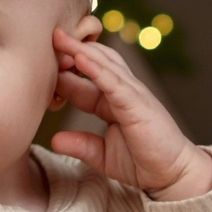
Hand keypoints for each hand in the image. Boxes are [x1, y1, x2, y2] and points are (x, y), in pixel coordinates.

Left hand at [49, 26, 211, 200]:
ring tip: (59, 37)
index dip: (63, 71)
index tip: (38, 64)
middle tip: (47, 38)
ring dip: (81, 51)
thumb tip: (54, 139)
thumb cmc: (144, 162)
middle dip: (71, 50)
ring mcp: (132, 95)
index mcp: (113, 101)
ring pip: (104, 65)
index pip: (85, 79)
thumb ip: (80, 145)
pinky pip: (115, 82)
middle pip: (95, 61)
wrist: (173, 175)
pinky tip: (79, 58)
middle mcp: (123, 92)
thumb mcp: (103, 154)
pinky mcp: (139, 104)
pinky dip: (97, 69)